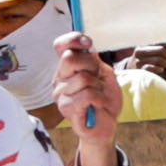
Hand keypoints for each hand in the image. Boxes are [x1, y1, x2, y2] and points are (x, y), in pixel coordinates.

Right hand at [47, 36, 126, 165]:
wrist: (106, 125)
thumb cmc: (104, 100)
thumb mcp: (104, 75)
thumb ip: (94, 61)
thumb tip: (86, 49)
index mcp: (68, 68)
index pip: (61, 46)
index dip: (73, 39)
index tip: (88, 43)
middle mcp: (60, 79)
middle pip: (70, 59)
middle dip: (91, 66)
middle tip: (98, 79)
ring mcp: (60, 94)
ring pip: (83, 78)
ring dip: (98, 87)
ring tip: (99, 97)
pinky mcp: (66, 108)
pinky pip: (87, 95)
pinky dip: (99, 98)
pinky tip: (99, 105)